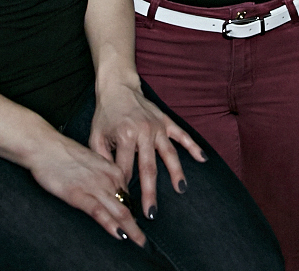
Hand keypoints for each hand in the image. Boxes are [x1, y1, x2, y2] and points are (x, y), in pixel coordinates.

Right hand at [26, 131, 147, 245]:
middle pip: (128, 206)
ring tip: (138, 242)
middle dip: (137, 226)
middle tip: (143, 241)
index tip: (135, 225)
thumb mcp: (92, 161)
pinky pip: (100, 212)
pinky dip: (111, 225)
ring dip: (131, 230)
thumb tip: (109, 192)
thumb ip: (103, 176)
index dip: (133, 213)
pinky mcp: (79, 194)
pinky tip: (119, 234)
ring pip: (119, 211)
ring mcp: (94, 187)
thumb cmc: (64, 153)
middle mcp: (108, 178)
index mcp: (112, 169)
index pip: (128, 196)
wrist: (45, 145)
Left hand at [90, 80, 205, 220]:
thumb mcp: (96, 136)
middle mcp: (143, 132)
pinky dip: (193, 146)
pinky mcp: (166, 121)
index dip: (125, 189)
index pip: (125, 169)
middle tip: (151, 212)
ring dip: (175, 173)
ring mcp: (157, 126)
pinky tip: (202, 159)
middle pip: (149, 168)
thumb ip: (102, 159)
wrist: (118, 87)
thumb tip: (109, 182)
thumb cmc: (105, 114)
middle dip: (150, 192)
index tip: (126, 206)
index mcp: (124, 136)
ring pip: (169, 154)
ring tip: (181, 190)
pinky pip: (182, 135)